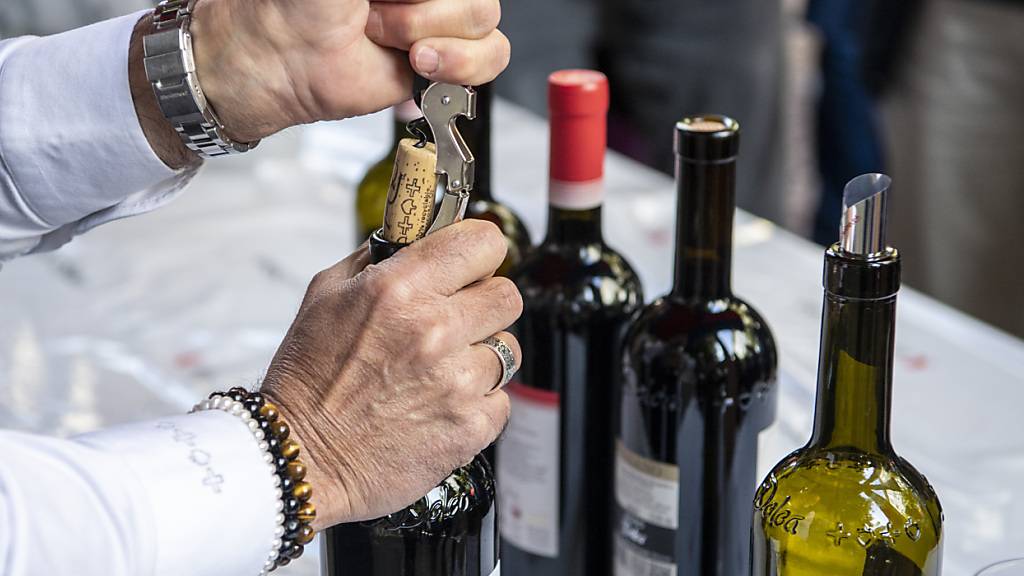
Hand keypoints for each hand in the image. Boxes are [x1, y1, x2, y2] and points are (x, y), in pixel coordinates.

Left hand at [189, 0, 509, 141]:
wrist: (286, 58)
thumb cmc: (305, 2)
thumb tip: (415, 0)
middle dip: (426, 9)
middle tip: (376, 14)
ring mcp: (443, 20)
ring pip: (485, 22)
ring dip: (431, 34)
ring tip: (385, 37)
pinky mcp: (447, 62)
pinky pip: (490, 58)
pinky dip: (459, 65)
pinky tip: (421, 63)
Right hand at [260, 221, 521, 529]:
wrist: (301, 458)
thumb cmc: (307, 380)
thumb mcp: (325, 294)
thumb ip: (377, 258)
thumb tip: (416, 236)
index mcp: (400, 290)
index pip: (483, 243)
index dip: (480, 252)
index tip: (471, 263)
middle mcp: (434, 331)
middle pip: (507, 295)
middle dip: (484, 303)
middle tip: (455, 320)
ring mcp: (457, 382)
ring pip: (508, 350)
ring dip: (480, 357)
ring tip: (440, 371)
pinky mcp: (470, 426)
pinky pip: (501, 399)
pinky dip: (477, 403)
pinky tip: (439, 404)